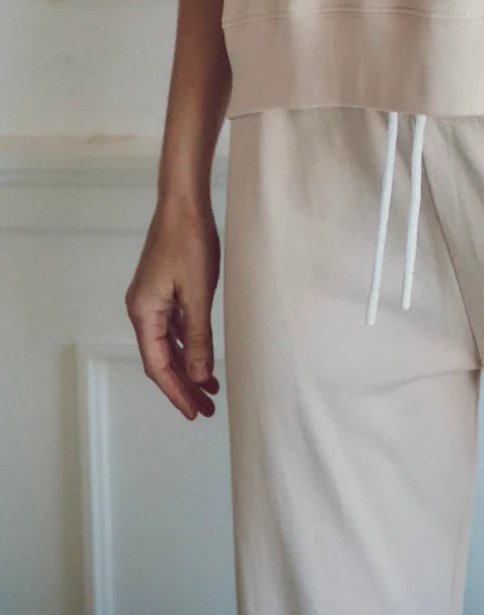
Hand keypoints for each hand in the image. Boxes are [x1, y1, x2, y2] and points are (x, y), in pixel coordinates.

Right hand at [126, 199, 222, 420]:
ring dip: (188, 366)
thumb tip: (200, 375)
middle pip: (162, 359)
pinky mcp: (162, 288)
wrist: (183, 202)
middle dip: (183, 385)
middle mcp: (142, 310)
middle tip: (206, 409)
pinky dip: (188, 343)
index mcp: (144, 313)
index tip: (194, 412)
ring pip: (169, 344)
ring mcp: (151, 299)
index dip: (176, 392)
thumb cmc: (190, 241)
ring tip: (210, 389)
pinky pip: (173, 326)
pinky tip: (203, 355)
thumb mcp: (199, 293)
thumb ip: (199, 336)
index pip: (158, 366)